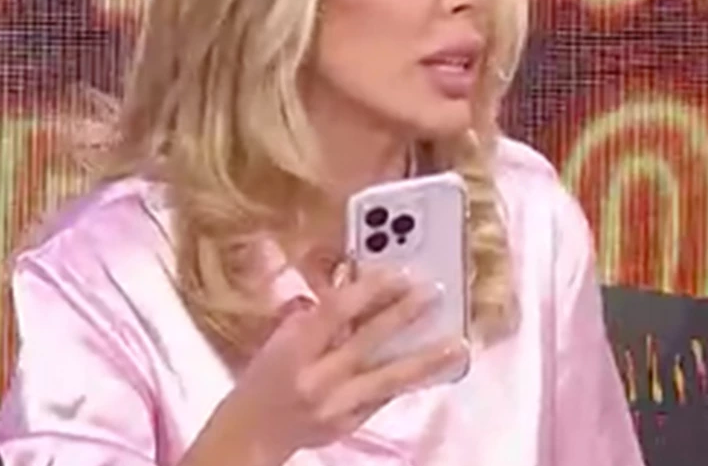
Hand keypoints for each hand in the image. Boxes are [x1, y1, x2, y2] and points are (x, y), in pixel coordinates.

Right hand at [227, 263, 468, 461]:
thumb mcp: (278, 340)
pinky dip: (408, 380)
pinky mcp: (351, 424)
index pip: (335, 312)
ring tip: (457, 344)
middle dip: (403, 314)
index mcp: (293, 349)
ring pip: (389, 378)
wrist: (250, 435)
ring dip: (425, 359)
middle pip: (367, 341)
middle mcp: (318, 378)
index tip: (396, 272)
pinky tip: (436, 369)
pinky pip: (385, 397)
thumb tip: (348, 286)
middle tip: (434, 292)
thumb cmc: (262, 378)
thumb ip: (312, 316)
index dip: (368, 289)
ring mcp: (338, 405)